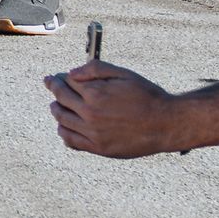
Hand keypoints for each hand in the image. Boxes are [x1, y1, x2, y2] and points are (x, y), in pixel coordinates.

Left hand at [45, 62, 178, 158]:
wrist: (167, 124)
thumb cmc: (148, 97)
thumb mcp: (123, 74)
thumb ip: (95, 69)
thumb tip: (71, 73)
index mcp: (95, 94)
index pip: (67, 82)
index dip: (61, 78)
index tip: (57, 76)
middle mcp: (90, 113)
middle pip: (61, 99)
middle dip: (54, 88)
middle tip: (50, 83)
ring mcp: (93, 133)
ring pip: (62, 119)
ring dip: (56, 109)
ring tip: (55, 105)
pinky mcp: (99, 148)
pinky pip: (71, 141)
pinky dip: (63, 132)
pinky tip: (63, 127)